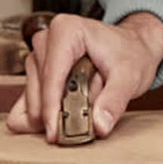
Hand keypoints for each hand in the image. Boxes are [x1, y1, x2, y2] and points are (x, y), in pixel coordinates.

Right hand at [5, 11, 162, 142]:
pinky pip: (27, 104)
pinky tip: (64, 116)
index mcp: (66, 31)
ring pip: (32, 99)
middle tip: (86, 117)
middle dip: (58, 110)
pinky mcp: (36, 74)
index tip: (55, 133)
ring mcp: (39, 57)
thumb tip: (99, 125)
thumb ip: (115, 100)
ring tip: (86, 102)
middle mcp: (47, 40)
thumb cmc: (131, 54)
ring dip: (56, 111)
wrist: (135, 50)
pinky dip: (44, 117)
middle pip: (39, 89)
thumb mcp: (130, 76)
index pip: (51, 76)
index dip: (51, 107)